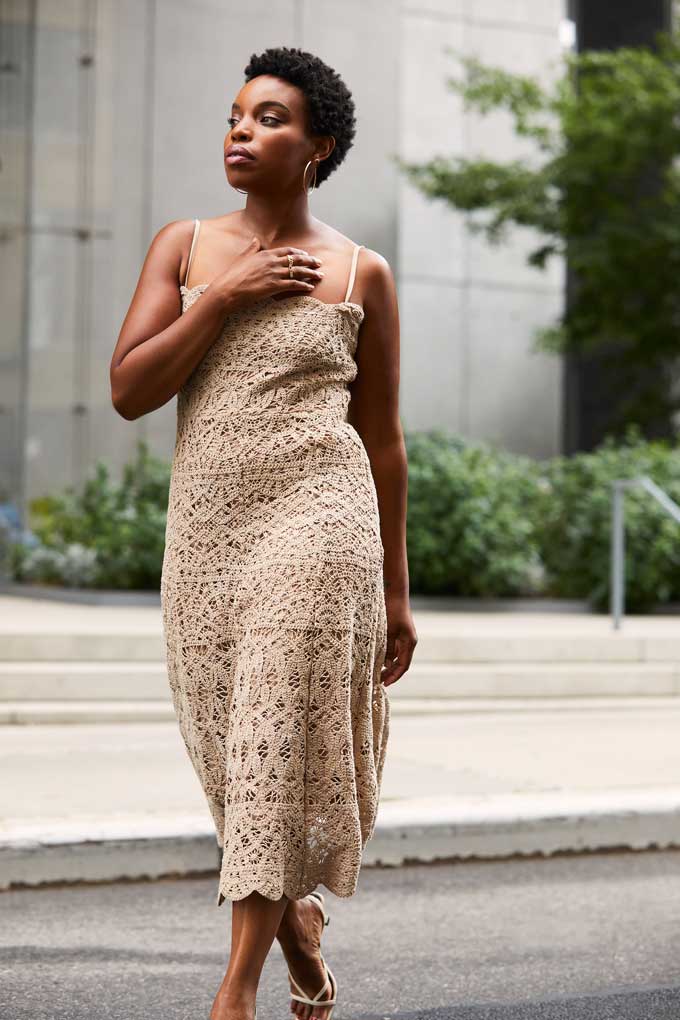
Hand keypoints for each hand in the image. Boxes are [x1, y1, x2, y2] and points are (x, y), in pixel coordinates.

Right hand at [208, 236, 323, 311]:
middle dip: (310, 261)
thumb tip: (255, 240)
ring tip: (320, 275)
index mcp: (265, 253)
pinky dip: (303, 285)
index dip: (299, 253)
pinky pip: (293, 284)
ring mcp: (274, 274)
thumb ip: (252, 248)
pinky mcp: (274, 286)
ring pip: (298, 272)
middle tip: (319, 263)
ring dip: (311, 273)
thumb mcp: (243, 258)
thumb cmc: (233, 275)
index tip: (307, 255)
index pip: (287, 251)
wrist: (228, 289)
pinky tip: (310, 287)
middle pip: (296, 260)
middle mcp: (272, 262)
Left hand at [381, 593, 416, 686]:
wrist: (394, 593)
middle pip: (400, 663)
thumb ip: (387, 647)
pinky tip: (376, 659)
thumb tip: (386, 664)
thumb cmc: (391, 610)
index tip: (384, 684)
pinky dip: (386, 656)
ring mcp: (403, 638)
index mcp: (409, 642)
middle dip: (390, 673)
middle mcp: (408, 642)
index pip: (403, 665)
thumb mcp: (387, 630)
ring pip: (396, 657)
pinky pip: (392, 649)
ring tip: (375, 672)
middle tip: (378, 681)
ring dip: (387, 665)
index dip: (394, 676)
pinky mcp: (397, 633)